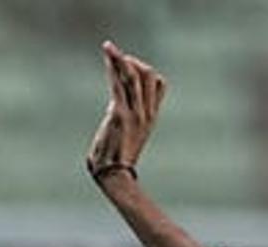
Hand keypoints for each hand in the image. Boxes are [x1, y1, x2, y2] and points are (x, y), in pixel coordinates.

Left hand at [86, 40, 166, 179]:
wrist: (115, 177)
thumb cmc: (115, 163)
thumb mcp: (126, 137)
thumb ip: (123, 120)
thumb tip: (113, 112)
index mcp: (151, 117)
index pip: (159, 84)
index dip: (146, 71)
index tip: (128, 67)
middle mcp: (146, 112)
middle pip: (149, 75)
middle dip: (133, 63)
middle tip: (116, 59)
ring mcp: (135, 113)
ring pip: (133, 75)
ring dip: (120, 59)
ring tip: (109, 48)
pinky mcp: (120, 114)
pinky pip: (118, 83)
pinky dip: (112, 66)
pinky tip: (108, 53)